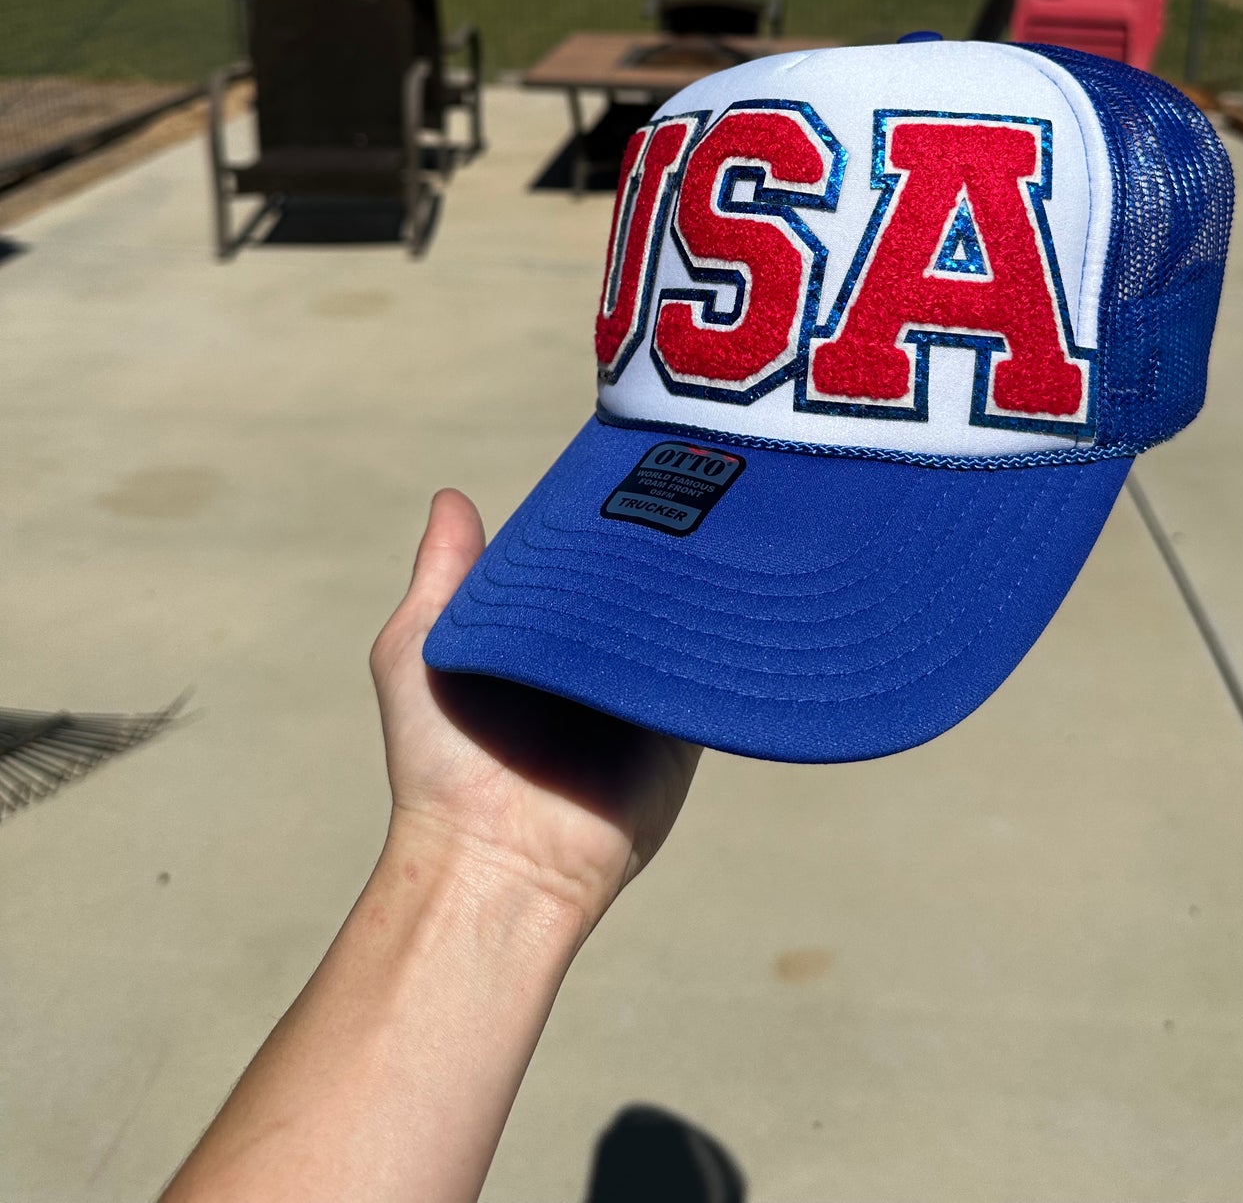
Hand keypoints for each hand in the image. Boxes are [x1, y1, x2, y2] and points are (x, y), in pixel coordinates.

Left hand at [370, 490, 700, 934]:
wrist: (495, 861)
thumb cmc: (441, 762)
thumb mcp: (420, 651)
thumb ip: (443, 577)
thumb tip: (451, 494)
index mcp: (545, 630)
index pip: (587, 557)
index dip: (606, 514)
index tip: (633, 461)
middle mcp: (601, 654)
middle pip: (644, 581)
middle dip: (666, 540)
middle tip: (699, 480)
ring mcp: (646, 688)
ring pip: (687, 617)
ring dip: (701, 582)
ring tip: (727, 522)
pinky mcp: (685, 727)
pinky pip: (717, 669)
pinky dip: (729, 635)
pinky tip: (743, 588)